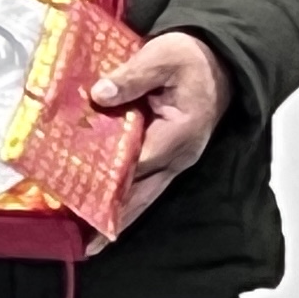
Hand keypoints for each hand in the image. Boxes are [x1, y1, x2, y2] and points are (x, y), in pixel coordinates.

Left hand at [90, 30, 231, 234]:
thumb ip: (132, 76)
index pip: (139, 161)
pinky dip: (124, 200)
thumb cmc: (190, 58)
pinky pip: (144, 186)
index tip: (80, 191)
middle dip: (113, 215)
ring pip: (144, 197)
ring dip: (118, 216)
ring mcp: (175, 161)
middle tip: (84, 240)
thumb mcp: (162, 56)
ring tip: (90, 241)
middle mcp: (179, 156)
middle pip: (142, 193)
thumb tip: (100, 94)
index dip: (110, 177)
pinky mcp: (168, 158)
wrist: (218, 62)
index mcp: (179, 133)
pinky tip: (104, 212)